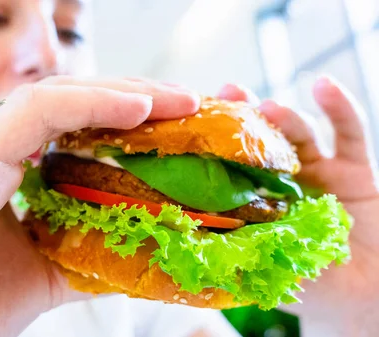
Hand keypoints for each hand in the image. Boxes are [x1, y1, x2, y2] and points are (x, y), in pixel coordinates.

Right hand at [0, 77, 198, 336]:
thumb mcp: (40, 274)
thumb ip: (82, 251)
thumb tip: (140, 248)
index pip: (68, 120)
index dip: (123, 115)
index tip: (175, 124)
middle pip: (69, 99)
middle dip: (133, 95)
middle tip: (188, 103)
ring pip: (59, 94)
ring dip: (124, 92)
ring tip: (179, 101)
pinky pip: (41, 111)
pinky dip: (93, 104)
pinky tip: (140, 108)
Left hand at [219, 77, 378, 335]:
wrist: (367, 295)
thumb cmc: (312, 287)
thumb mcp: (269, 268)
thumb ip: (238, 248)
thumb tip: (187, 233)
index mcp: (257, 202)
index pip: (231, 164)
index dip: (216, 140)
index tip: (196, 118)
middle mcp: (282, 181)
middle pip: (262, 140)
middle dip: (245, 116)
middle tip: (229, 95)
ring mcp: (318, 171)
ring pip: (298, 133)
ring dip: (284, 116)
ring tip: (269, 107)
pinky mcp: (355, 169)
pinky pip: (348, 133)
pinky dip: (338, 107)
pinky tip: (323, 85)